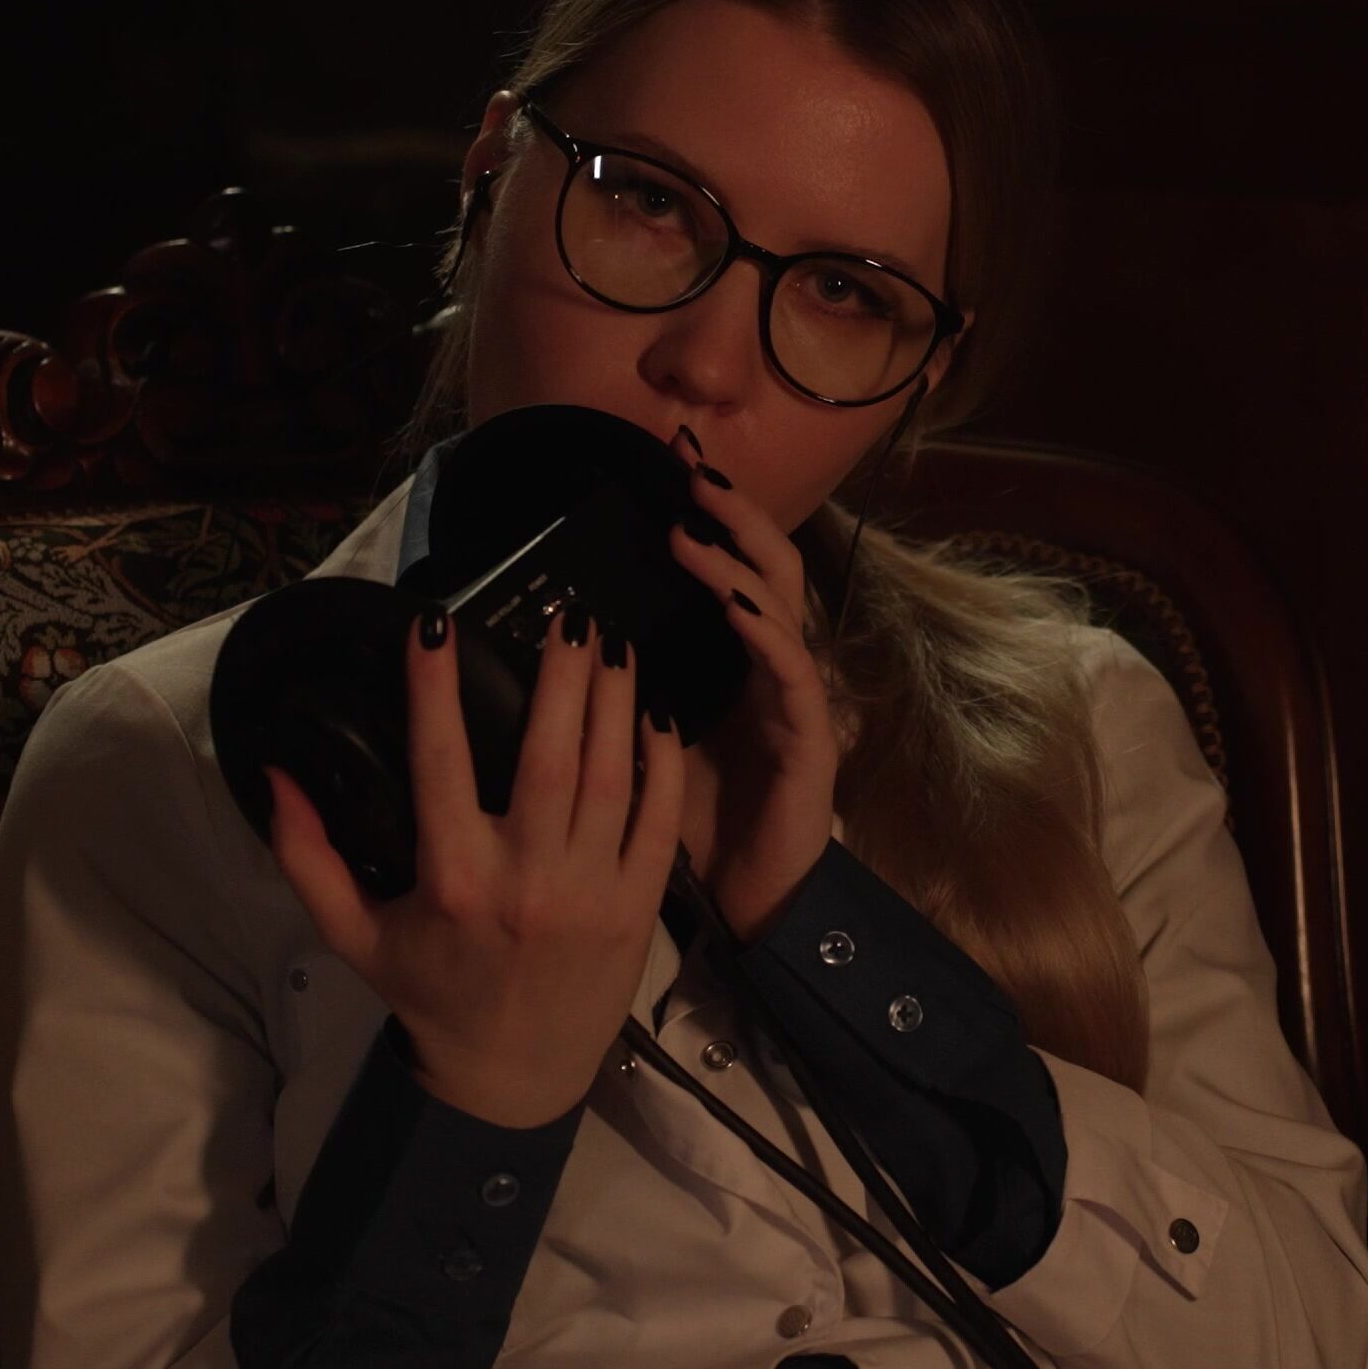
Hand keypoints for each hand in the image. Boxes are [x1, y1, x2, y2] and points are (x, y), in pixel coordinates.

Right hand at [261, 606, 686, 1127]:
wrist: (513, 1075)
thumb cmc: (431, 993)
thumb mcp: (353, 935)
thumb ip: (307, 856)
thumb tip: (275, 773)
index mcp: (453, 880)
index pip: (441, 763)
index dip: (436, 689)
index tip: (434, 624)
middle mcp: (526, 880)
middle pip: (550, 756)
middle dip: (562, 676)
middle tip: (566, 612)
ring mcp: (591, 892)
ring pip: (611, 776)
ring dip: (614, 701)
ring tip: (611, 641)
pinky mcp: (637, 907)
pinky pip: (658, 820)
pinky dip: (659, 763)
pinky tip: (652, 715)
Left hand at [664, 436, 843, 946]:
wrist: (746, 905)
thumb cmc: (696, 828)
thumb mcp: (648, 743)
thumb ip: (624, 690)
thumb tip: (557, 639)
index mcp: (737, 664)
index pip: (732, 569)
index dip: (708, 516)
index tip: (667, 464)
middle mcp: (772, 668)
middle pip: (765, 566)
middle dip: (731, 512)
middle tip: (689, 463)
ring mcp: (797, 700)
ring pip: (782, 605)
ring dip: (738, 559)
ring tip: (694, 522)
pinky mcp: (810, 740)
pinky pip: (792, 672)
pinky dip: (765, 631)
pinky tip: (735, 603)